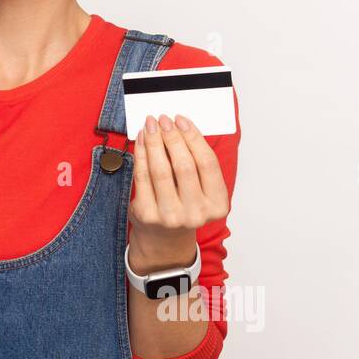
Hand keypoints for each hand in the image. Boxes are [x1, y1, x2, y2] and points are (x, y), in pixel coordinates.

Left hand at [128, 114, 229, 270]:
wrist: (164, 240)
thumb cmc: (185, 206)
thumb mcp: (201, 191)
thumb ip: (196, 163)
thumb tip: (180, 127)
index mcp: (217, 205)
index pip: (207, 163)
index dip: (194, 138)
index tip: (182, 120)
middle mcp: (196, 214)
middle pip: (184, 165)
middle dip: (172, 137)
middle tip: (164, 119)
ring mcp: (170, 216)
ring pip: (160, 170)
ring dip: (154, 142)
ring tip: (150, 125)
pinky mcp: (147, 215)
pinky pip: (142, 177)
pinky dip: (141, 154)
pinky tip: (141, 141)